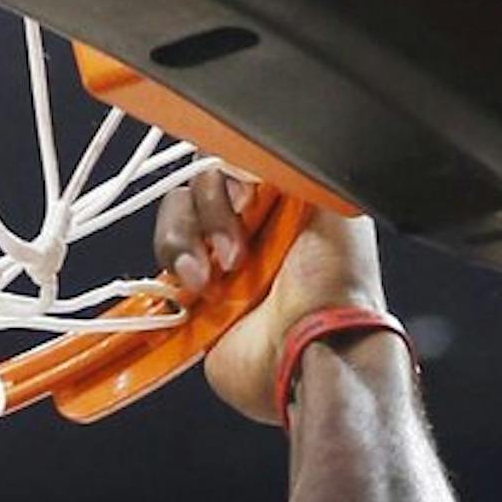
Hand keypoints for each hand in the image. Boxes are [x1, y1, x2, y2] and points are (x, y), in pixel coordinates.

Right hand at [155, 159, 389, 424]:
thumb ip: (294, 167)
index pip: (239, 157)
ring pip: (177, 212)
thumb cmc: (335, 285)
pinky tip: (198, 287)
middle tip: (238, 251)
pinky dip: (174, 258)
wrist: (312, 352)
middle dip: (212, 208)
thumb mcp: (333, 205)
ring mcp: (220, 259)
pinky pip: (165, 256)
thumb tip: (250, 148)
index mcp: (286, 200)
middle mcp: (252, 225)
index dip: (233, 168)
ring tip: (211, 276)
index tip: (248, 194)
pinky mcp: (193, 294)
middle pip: (202, 180)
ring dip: (187, 234)